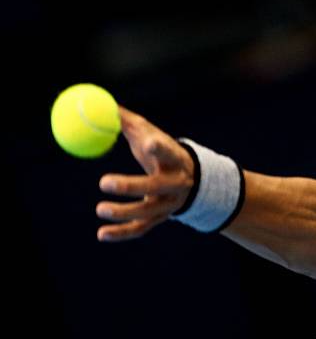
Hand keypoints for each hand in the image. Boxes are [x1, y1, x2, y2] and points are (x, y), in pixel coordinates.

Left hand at [96, 106, 194, 241]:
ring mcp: (169, 204)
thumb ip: (128, 122)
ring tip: (100, 209)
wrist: (192, 181)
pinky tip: (102, 234)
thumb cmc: (163, 152)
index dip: (159, 148)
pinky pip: (140, 228)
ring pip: (148, 212)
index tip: (147, 142)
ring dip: (123, 212)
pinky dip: (121, 233)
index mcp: (175, 158)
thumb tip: (102, 104)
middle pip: (156, 186)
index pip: (169, 151)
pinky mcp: (160, 218)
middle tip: (104, 182)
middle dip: (131, 186)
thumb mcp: (152, 135)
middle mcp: (176, 183)